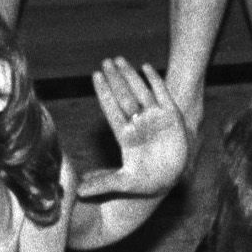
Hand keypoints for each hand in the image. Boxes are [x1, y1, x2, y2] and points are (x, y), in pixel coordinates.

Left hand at [77, 57, 188, 200]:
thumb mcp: (124, 183)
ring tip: (119, 59)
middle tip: (105, 61)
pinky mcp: (172, 118)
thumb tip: (79, 192)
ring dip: (130, 76)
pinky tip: (145, 67)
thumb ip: (103, 184)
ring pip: (140, 92)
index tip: (95, 76)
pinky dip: (155, 81)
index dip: (104, 92)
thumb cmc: (145, 182)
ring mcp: (154, 119)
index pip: (112, 109)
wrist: (170, 181)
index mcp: (125, 135)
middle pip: (124, 96)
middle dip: (115, 79)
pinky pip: (162, 95)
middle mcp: (138, 123)